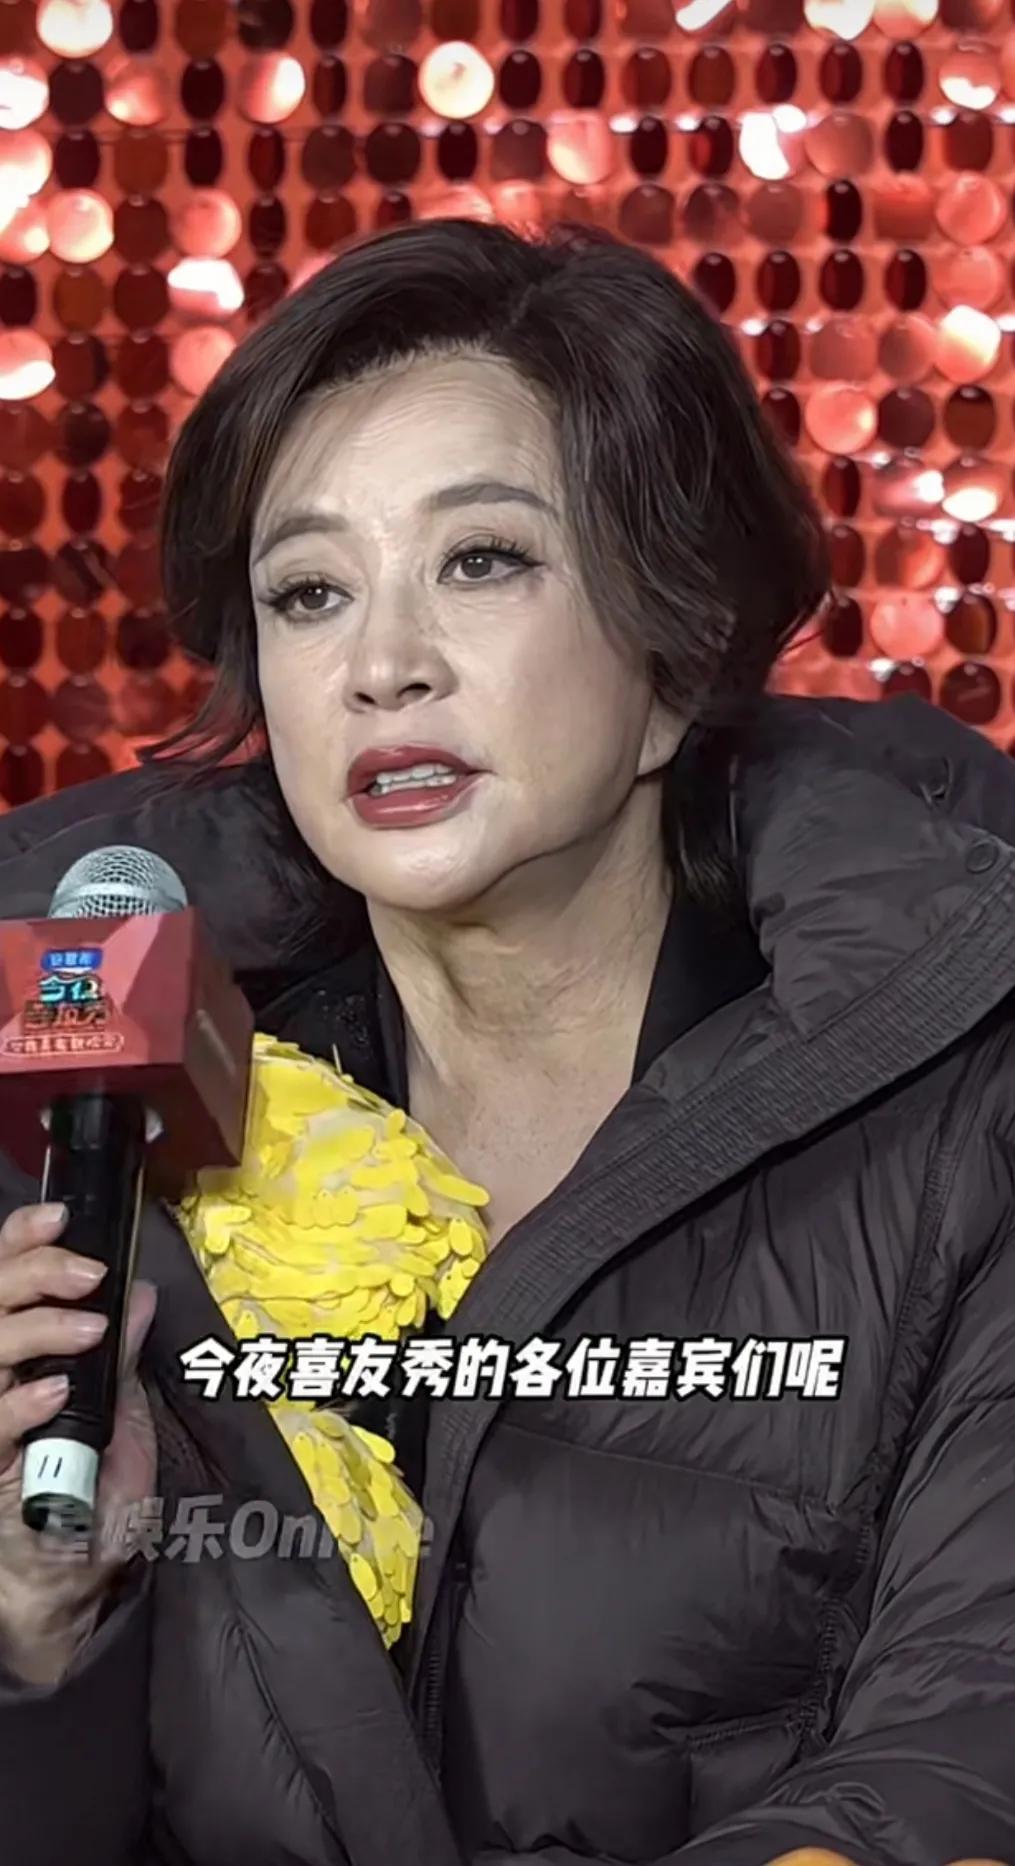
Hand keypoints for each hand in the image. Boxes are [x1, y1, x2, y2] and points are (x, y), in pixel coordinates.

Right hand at [0, 1201, 156, 1683]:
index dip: (21, 1241)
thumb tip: (142, 1293)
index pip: (3, 1279)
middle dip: (36, 1273)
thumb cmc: (93, 1498)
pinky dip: (24, 1402)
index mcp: (23, 1357)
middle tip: (89, 1274)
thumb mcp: (122, 1417)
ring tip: (88, 1328)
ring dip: (38, 1328)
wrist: (74, 1582)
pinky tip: (55, 1393)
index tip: (60, 1218)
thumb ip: (122, 1357)